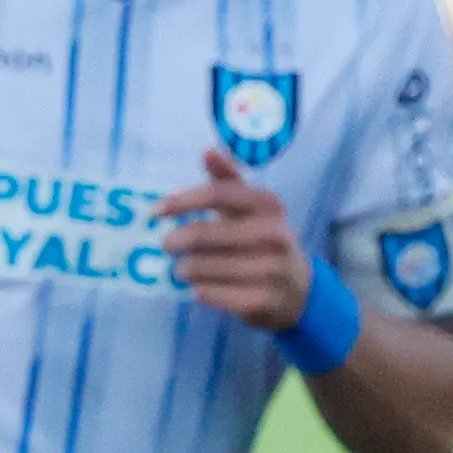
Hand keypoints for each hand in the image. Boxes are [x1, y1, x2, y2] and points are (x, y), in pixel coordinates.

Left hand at [159, 151, 307, 334]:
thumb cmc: (262, 241)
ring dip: (184, 269)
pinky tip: (201, 288)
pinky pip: (209, 294)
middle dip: (176, 241)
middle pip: (204, 234)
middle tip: (167, 245)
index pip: (218, 195)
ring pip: (201, 267)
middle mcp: (275, 235)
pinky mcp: (261, 300)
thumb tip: (207, 151)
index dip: (182, 201)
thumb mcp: (251, 208)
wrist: (297, 290)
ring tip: (184, 269)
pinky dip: (199, 291)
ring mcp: (271, 270)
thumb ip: (228, 180)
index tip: (154, 212)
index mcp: (269, 206)